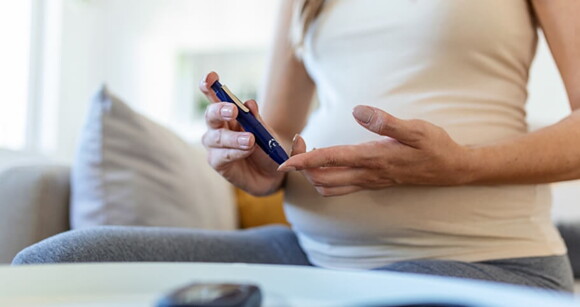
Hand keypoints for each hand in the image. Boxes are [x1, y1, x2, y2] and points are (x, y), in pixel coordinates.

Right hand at [199, 72, 283, 195]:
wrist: (274, 174)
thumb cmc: (269, 149)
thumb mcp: (268, 133)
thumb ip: (259, 121)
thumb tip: (250, 103)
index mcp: (230, 114)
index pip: (215, 96)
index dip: (210, 86)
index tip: (212, 77)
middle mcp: (219, 127)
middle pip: (211, 114)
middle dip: (219, 109)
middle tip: (234, 111)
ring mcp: (216, 146)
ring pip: (215, 137)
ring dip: (233, 137)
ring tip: (250, 140)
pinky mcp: (217, 162)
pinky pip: (221, 155)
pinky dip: (234, 152)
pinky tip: (245, 151)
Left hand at [278, 105, 472, 196]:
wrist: (451, 168)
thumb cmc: (434, 146)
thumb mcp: (415, 129)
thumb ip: (385, 121)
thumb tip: (357, 110)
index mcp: (372, 158)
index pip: (329, 160)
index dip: (303, 161)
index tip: (284, 162)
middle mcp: (367, 174)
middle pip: (322, 178)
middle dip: (303, 166)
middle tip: (297, 144)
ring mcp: (369, 181)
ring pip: (329, 187)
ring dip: (313, 174)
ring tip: (308, 154)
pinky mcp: (373, 183)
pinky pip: (341, 188)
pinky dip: (326, 178)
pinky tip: (327, 162)